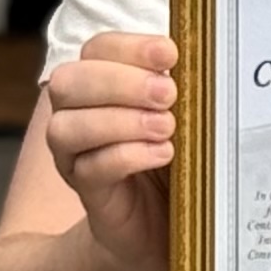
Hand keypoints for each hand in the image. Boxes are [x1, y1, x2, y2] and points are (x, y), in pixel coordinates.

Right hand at [43, 30, 177, 270]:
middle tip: (167, 93)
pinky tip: (161, 153)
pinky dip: (126, 156)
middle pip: (68, 83)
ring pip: (66, 127)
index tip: (170, 54)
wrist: (163, 223)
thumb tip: (204, 57)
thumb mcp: (183, 117)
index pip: (97, 50)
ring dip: (120, 120)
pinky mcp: (87, 192)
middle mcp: (75, 114)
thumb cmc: (172, 159)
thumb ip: (182, 87)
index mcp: (99, 83)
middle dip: (119, 82)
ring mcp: (74, 155)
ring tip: (166, 127)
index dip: (130, 47)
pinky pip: (90, 168)